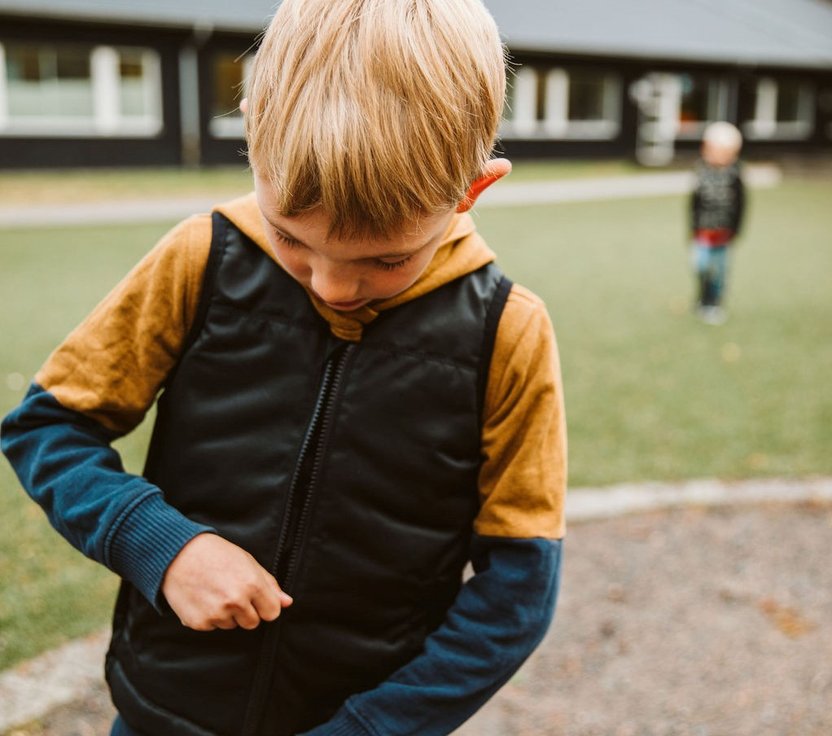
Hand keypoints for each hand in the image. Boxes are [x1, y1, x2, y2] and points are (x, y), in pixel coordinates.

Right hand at [162, 533, 292, 630]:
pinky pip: (213, 627)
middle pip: (253, 623)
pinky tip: (202, 598)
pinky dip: (209, 616)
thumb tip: (287, 603)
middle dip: (246, 611)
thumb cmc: (216, 554)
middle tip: (231, 591)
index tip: (256, 598)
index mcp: (252, 585)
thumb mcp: (248, 562)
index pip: (272, 613)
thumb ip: (270, 585)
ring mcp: (216, 614)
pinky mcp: (199, 623)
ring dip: (226, 614)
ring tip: (215, 591)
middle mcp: (236, 601)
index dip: (265, 605)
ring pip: (232, 625)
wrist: (178, 553)